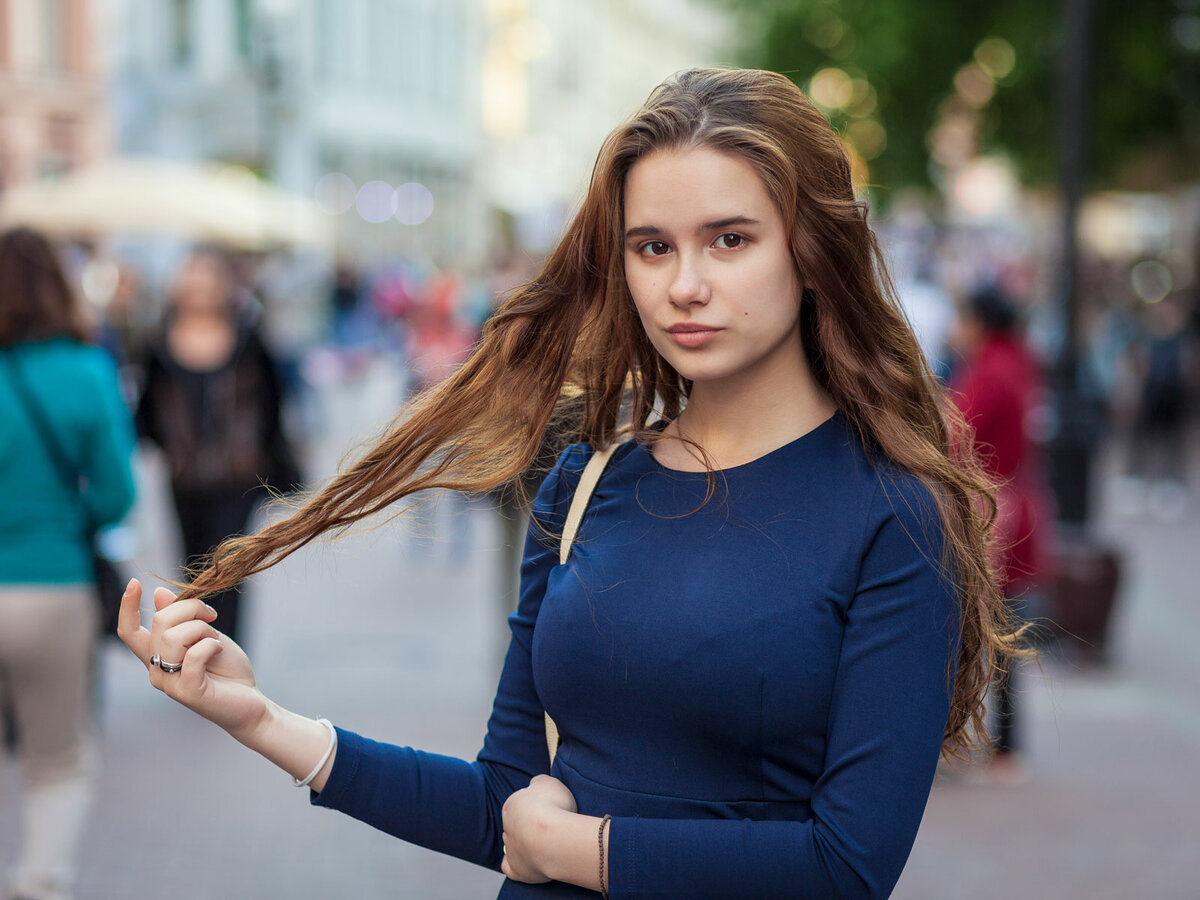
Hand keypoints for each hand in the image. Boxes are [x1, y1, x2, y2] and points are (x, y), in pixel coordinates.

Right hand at [117, 579, 266, 738]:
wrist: (249, 701)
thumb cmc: (226, 668)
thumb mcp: (204, 635)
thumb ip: (181, 619)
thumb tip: (159, 593)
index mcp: (157, 655)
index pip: (128, 631)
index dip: (128, 607)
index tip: (135, 582)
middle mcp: (156, 670)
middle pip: (161, 621)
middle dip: (192, 609)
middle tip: (213, 618)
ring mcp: (169, 683)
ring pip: (174, 637)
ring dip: (203, 630)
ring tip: (215, 642)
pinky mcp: (187, 692)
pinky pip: (193, 656)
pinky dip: (210, 646)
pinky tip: (219, 651)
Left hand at [500, 774, 577, 883]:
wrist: (554, 839)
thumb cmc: (553, 807)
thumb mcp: (549, 782)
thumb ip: (539, 782)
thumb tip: (535, 784)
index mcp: (511, 805)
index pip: (519, 804)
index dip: (534, 806)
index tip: (549, 809)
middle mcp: (506, 827)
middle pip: (516, 825)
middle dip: (529, 826)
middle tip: (550, 828)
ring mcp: (510, 849)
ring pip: (514, 845)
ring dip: (527, 844)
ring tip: (548, 845)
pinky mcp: (516, 870)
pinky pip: (510, 868)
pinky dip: (517, 865)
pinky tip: (528, 863)